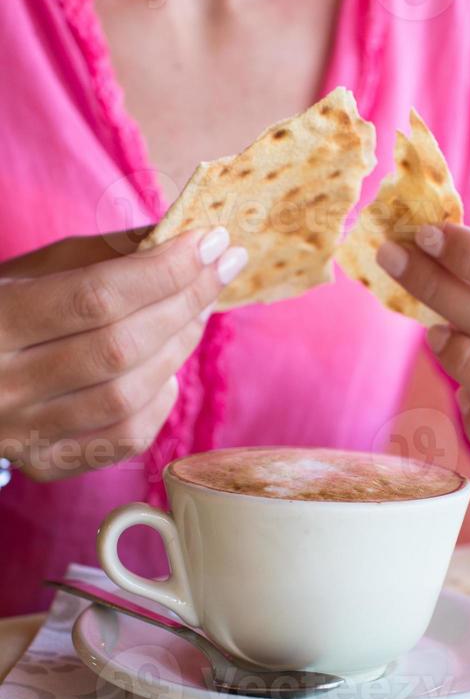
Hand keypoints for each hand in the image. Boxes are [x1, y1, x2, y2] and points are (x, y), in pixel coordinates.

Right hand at [0, 228, 247, 480]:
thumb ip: (102, 254)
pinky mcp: (47, 463)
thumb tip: (179, 235)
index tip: (212, 243)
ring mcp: (24, 432)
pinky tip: (167, 371)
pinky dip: (160, 402)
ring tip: (197, 313)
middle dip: (184, 303)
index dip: (164, 270)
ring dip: (178, 350)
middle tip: (218, 271)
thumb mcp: (31, 271)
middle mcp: (3, 384)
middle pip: (119, 348)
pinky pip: (125, 438)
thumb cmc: (0, 314)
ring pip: (128, 397)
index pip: (96, 296)